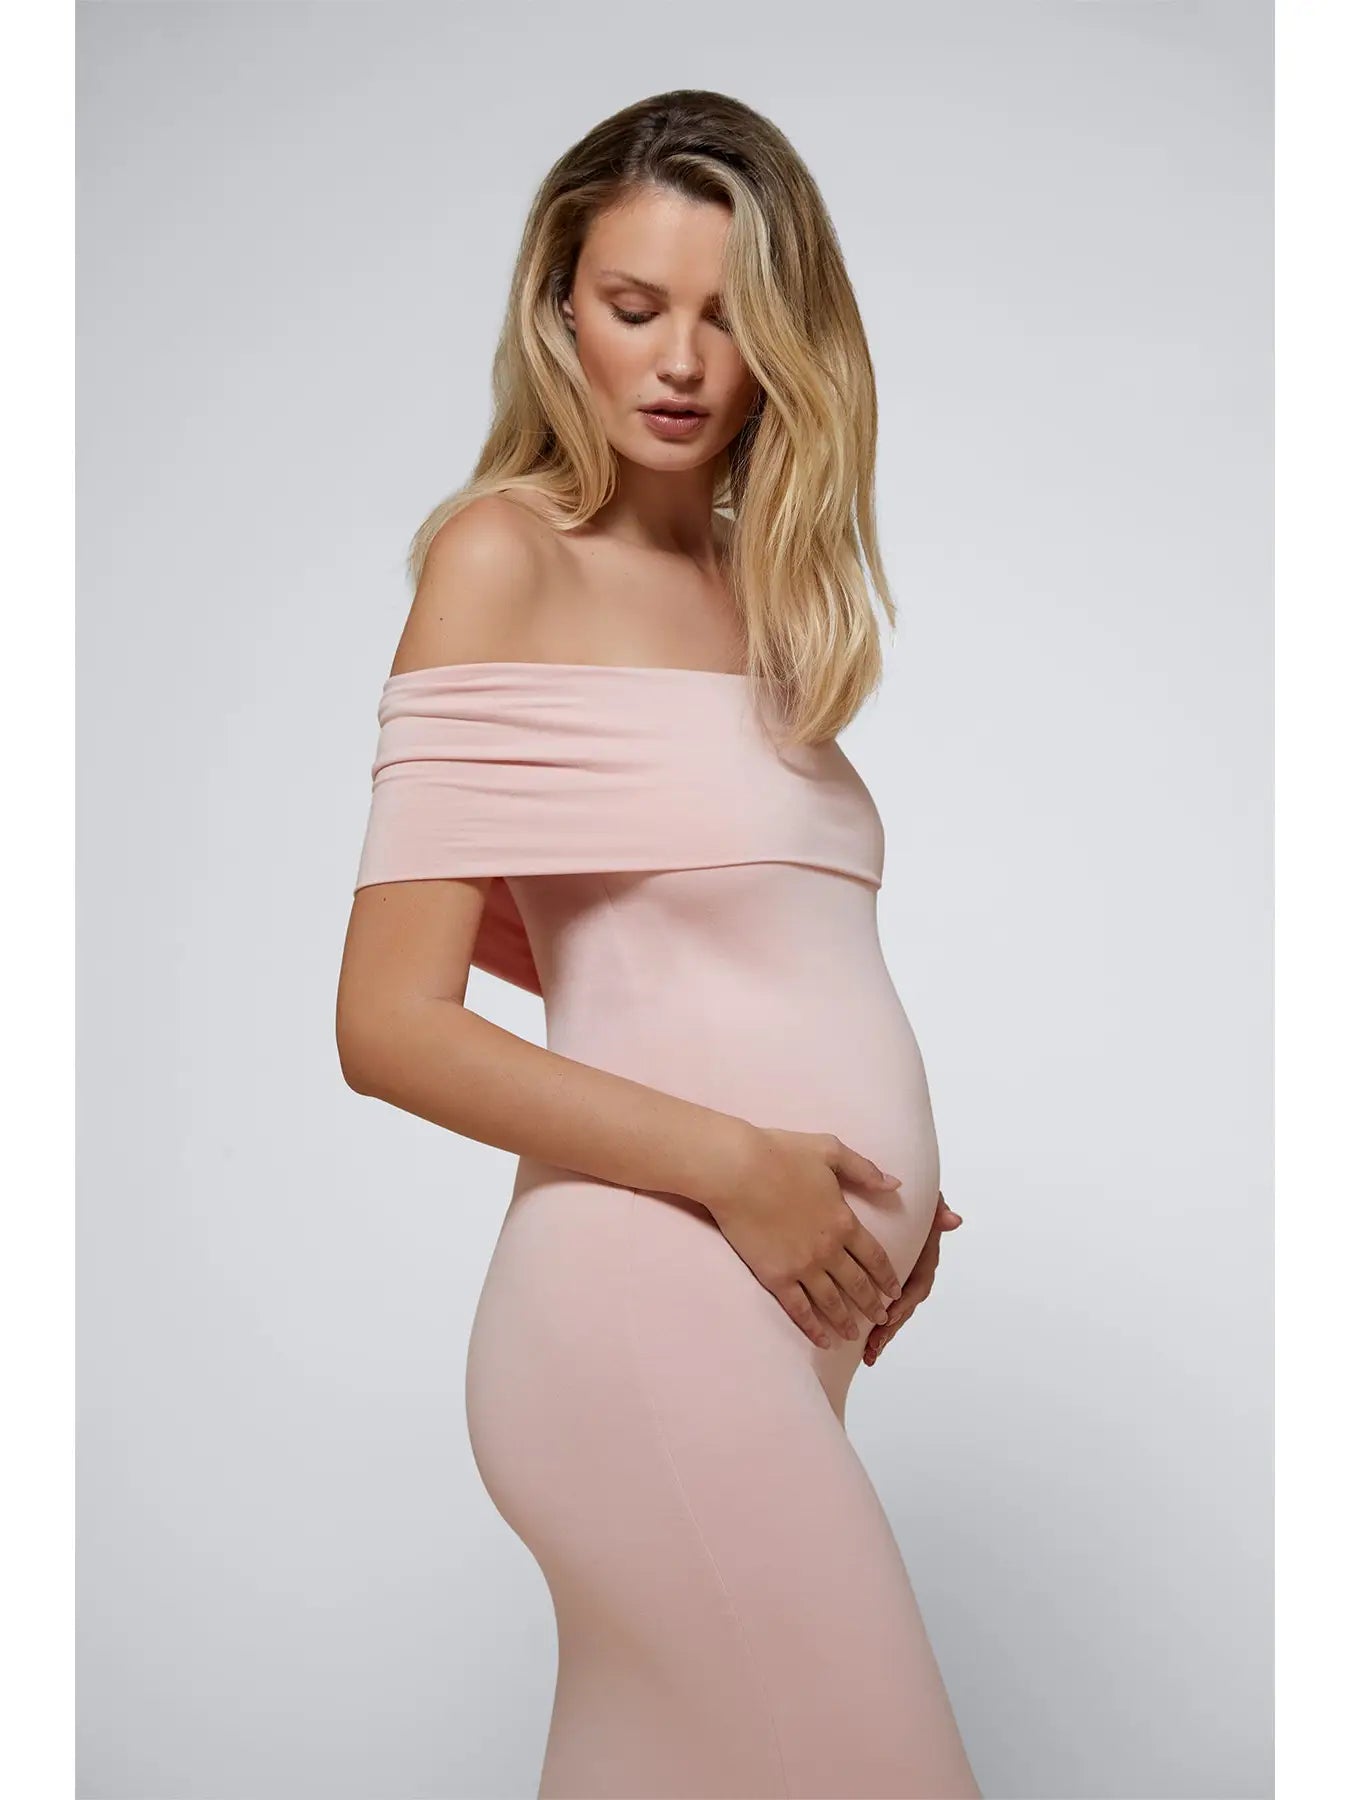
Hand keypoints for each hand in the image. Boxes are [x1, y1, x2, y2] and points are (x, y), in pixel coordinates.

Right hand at [706, 1128, 906, 1349]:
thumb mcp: (831, 1150)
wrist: (737, 1168)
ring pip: (832, 1302)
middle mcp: (829, 1249)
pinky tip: (822, 1340)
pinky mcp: (775, 1276)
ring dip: (845, 1321)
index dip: (886, 1277)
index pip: (874, 1257)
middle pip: (857, 1284)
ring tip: (853, 1335)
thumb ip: (865, 1169)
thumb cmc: (780, 1153)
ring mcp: (803, 1266)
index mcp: (844, 1220)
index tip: (894, 1291)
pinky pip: (799, 1309)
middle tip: (881, 1318)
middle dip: (872, 1304)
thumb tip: (896, 1184)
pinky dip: (813, 1327)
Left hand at [862, 1192, 962, 1366]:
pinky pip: (881, 1306)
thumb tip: (954, 1221)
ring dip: (882, 1334)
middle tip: (874, 1345)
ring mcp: (900, 1280)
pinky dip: (873, 1326)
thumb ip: (938, 1211)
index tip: (890, 1314)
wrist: (902, 1195)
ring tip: (868, 1355)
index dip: (905, 1301)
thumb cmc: (915, 1199)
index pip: (918, 1283)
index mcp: (924, 1256)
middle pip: (906, 1306)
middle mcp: (914, 1272)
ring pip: (894, 1312)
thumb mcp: (927, 1201)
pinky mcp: (884, 1283)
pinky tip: (861, 1346)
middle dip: (891, 1328)